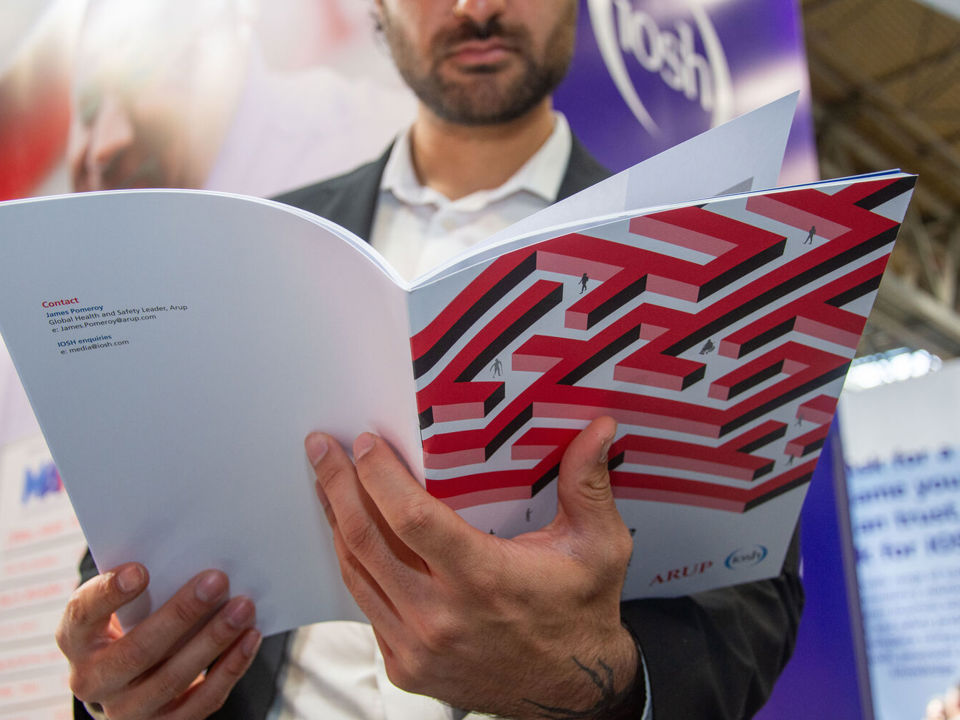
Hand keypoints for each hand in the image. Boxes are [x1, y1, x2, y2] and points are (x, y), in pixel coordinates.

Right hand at [56, 565, 260, 718]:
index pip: (83, 614)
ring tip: (243, 606)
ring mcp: (126, 710)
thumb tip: (192, 554)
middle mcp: (93, 680)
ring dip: (214, 640)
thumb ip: (143, 584)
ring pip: (172, 679)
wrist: (126, 682)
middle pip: (138, 650)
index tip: (141, 571)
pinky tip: (249, 638)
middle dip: (181, 614)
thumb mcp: (121, 605)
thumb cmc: (130, 623)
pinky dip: (230, 668)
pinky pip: (202, 702)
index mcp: (76, 639)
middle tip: (217, 580)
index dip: (110, 593)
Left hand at [305, 416, 637, 719]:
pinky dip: (356, 566)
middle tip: (322, 449)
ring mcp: (418, 647)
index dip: (379, 476)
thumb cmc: (582, 612)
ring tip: (327, 483)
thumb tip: (601, 428)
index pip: (411, 518)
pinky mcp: (406, 667)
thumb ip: (590, 483)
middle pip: (367, 540)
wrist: (572, 692)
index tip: (365, 443)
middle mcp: (442, 617)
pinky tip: (352, 536)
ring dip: (336, 522)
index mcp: (484, 579)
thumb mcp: (599, 546)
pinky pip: (367, 607)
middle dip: (337, 486)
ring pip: (357, 573)